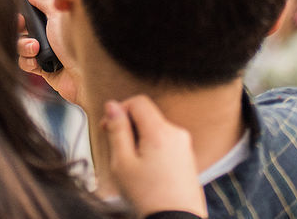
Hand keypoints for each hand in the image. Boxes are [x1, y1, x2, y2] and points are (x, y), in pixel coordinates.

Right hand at [18, 0, 82, 107]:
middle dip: (20, 29)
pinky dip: (28, 61)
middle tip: (24, 28)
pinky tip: (38, 62)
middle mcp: (51, 32)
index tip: (20, 11)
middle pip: (23, 27)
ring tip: (36, 48)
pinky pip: (25, 63)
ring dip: (24, 46)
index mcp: (56, 16)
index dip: (23, 10)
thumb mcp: (58, 13)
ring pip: (21, 45)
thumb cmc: (79, 40)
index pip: (32, 9)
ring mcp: (47, 51)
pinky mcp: (44, 69)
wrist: (89, 73)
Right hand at [103, 95, 206, 218]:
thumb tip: (112, 105)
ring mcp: (185, 145)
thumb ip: (117, 130)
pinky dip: (153, 149)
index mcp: (160, 132)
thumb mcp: (122, 163)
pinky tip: (147, 170)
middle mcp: (176, 133)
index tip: (108, 127)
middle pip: (148, 116)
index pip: (138, 102)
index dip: (120, 110)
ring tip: (132, 164)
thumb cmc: (147, 196)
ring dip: (141, 139)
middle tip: (116, 148)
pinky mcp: (188, 157)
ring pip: (156, 130)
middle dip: (129, 127)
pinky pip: (167, 142)